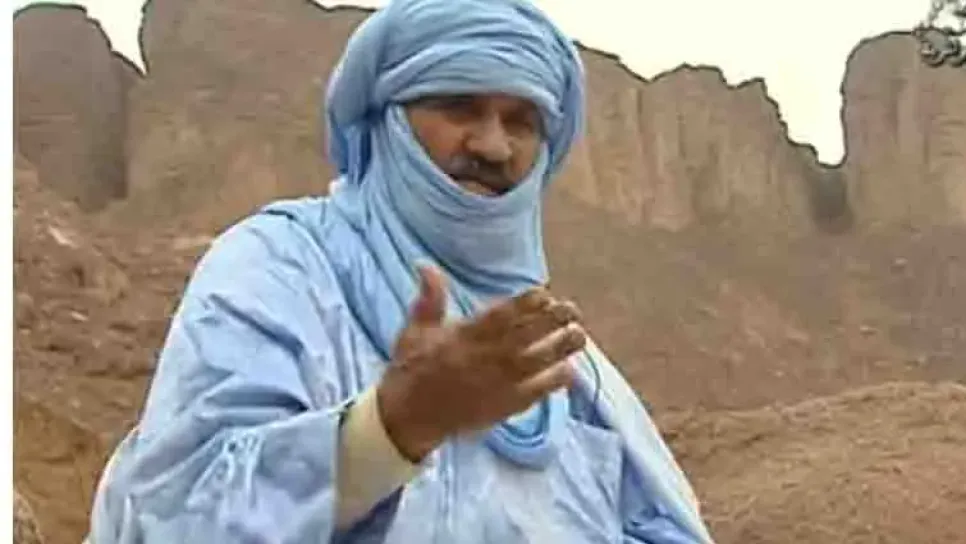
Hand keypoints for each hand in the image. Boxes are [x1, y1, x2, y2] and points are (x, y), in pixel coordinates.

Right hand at [377, 264, 585, 461]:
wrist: (409, 418)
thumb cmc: (412, 369)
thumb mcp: (416, 329)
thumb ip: (430, 298)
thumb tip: (426, 265)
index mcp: (464, 337)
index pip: (501, 317)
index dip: (525, 305)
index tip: (545, 294)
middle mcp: (484, 359)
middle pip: (525, 337)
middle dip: (551, 322)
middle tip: (572, 310)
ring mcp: (496, 385)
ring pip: (535, 364)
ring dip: (559, 349)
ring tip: (579, 335)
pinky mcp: (502, 407)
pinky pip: (533, 394)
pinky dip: (552, 383)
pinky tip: (569, 371)